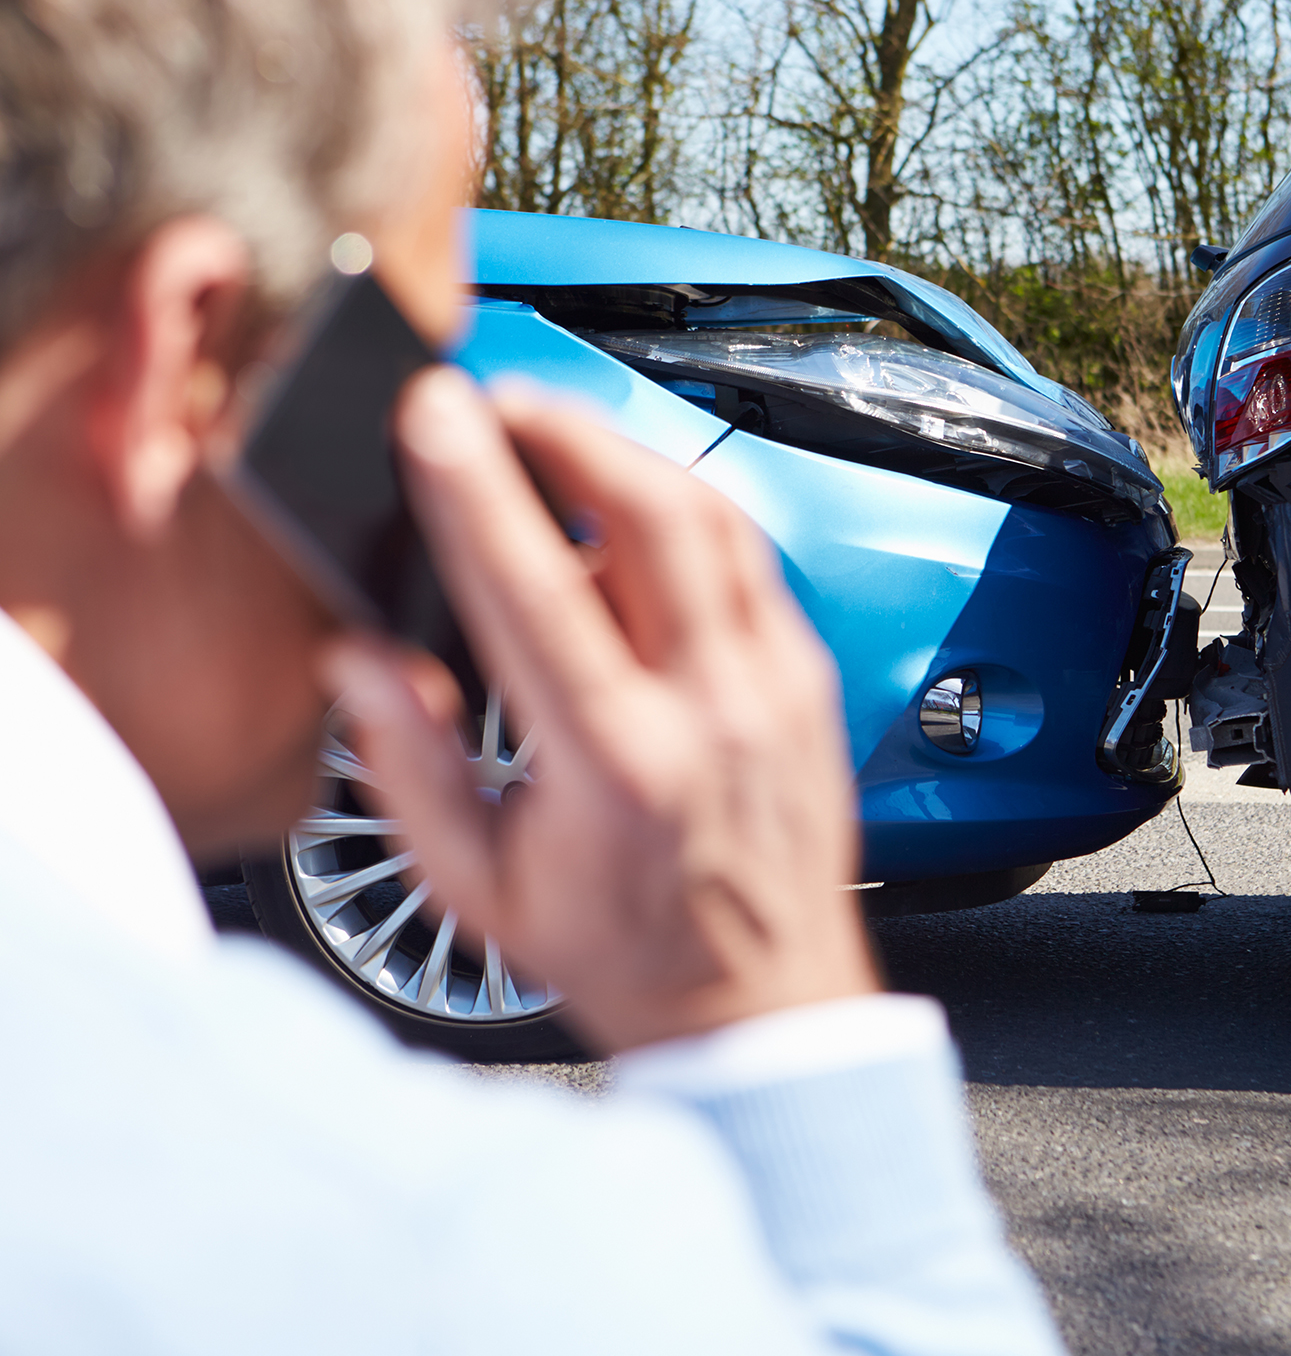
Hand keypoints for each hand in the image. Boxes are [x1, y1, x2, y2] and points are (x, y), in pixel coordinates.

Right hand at [323, 368, 877, 1053]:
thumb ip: (410, 766)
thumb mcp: (481, 888)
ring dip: (630, 457)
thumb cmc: (626, 954)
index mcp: (617, 764)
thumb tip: (361, 659)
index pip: (538, 586)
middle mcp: (713, 710)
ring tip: (558, 441)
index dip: (477, 486)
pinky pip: (750, 561)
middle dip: (568, 429)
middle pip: (654, 512)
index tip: (434, 414)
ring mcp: (776, 688)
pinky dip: (686, 517)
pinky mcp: (810, 680)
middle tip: (501, 403)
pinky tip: (634, 521)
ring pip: (716, 519)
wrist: (764, 1007)